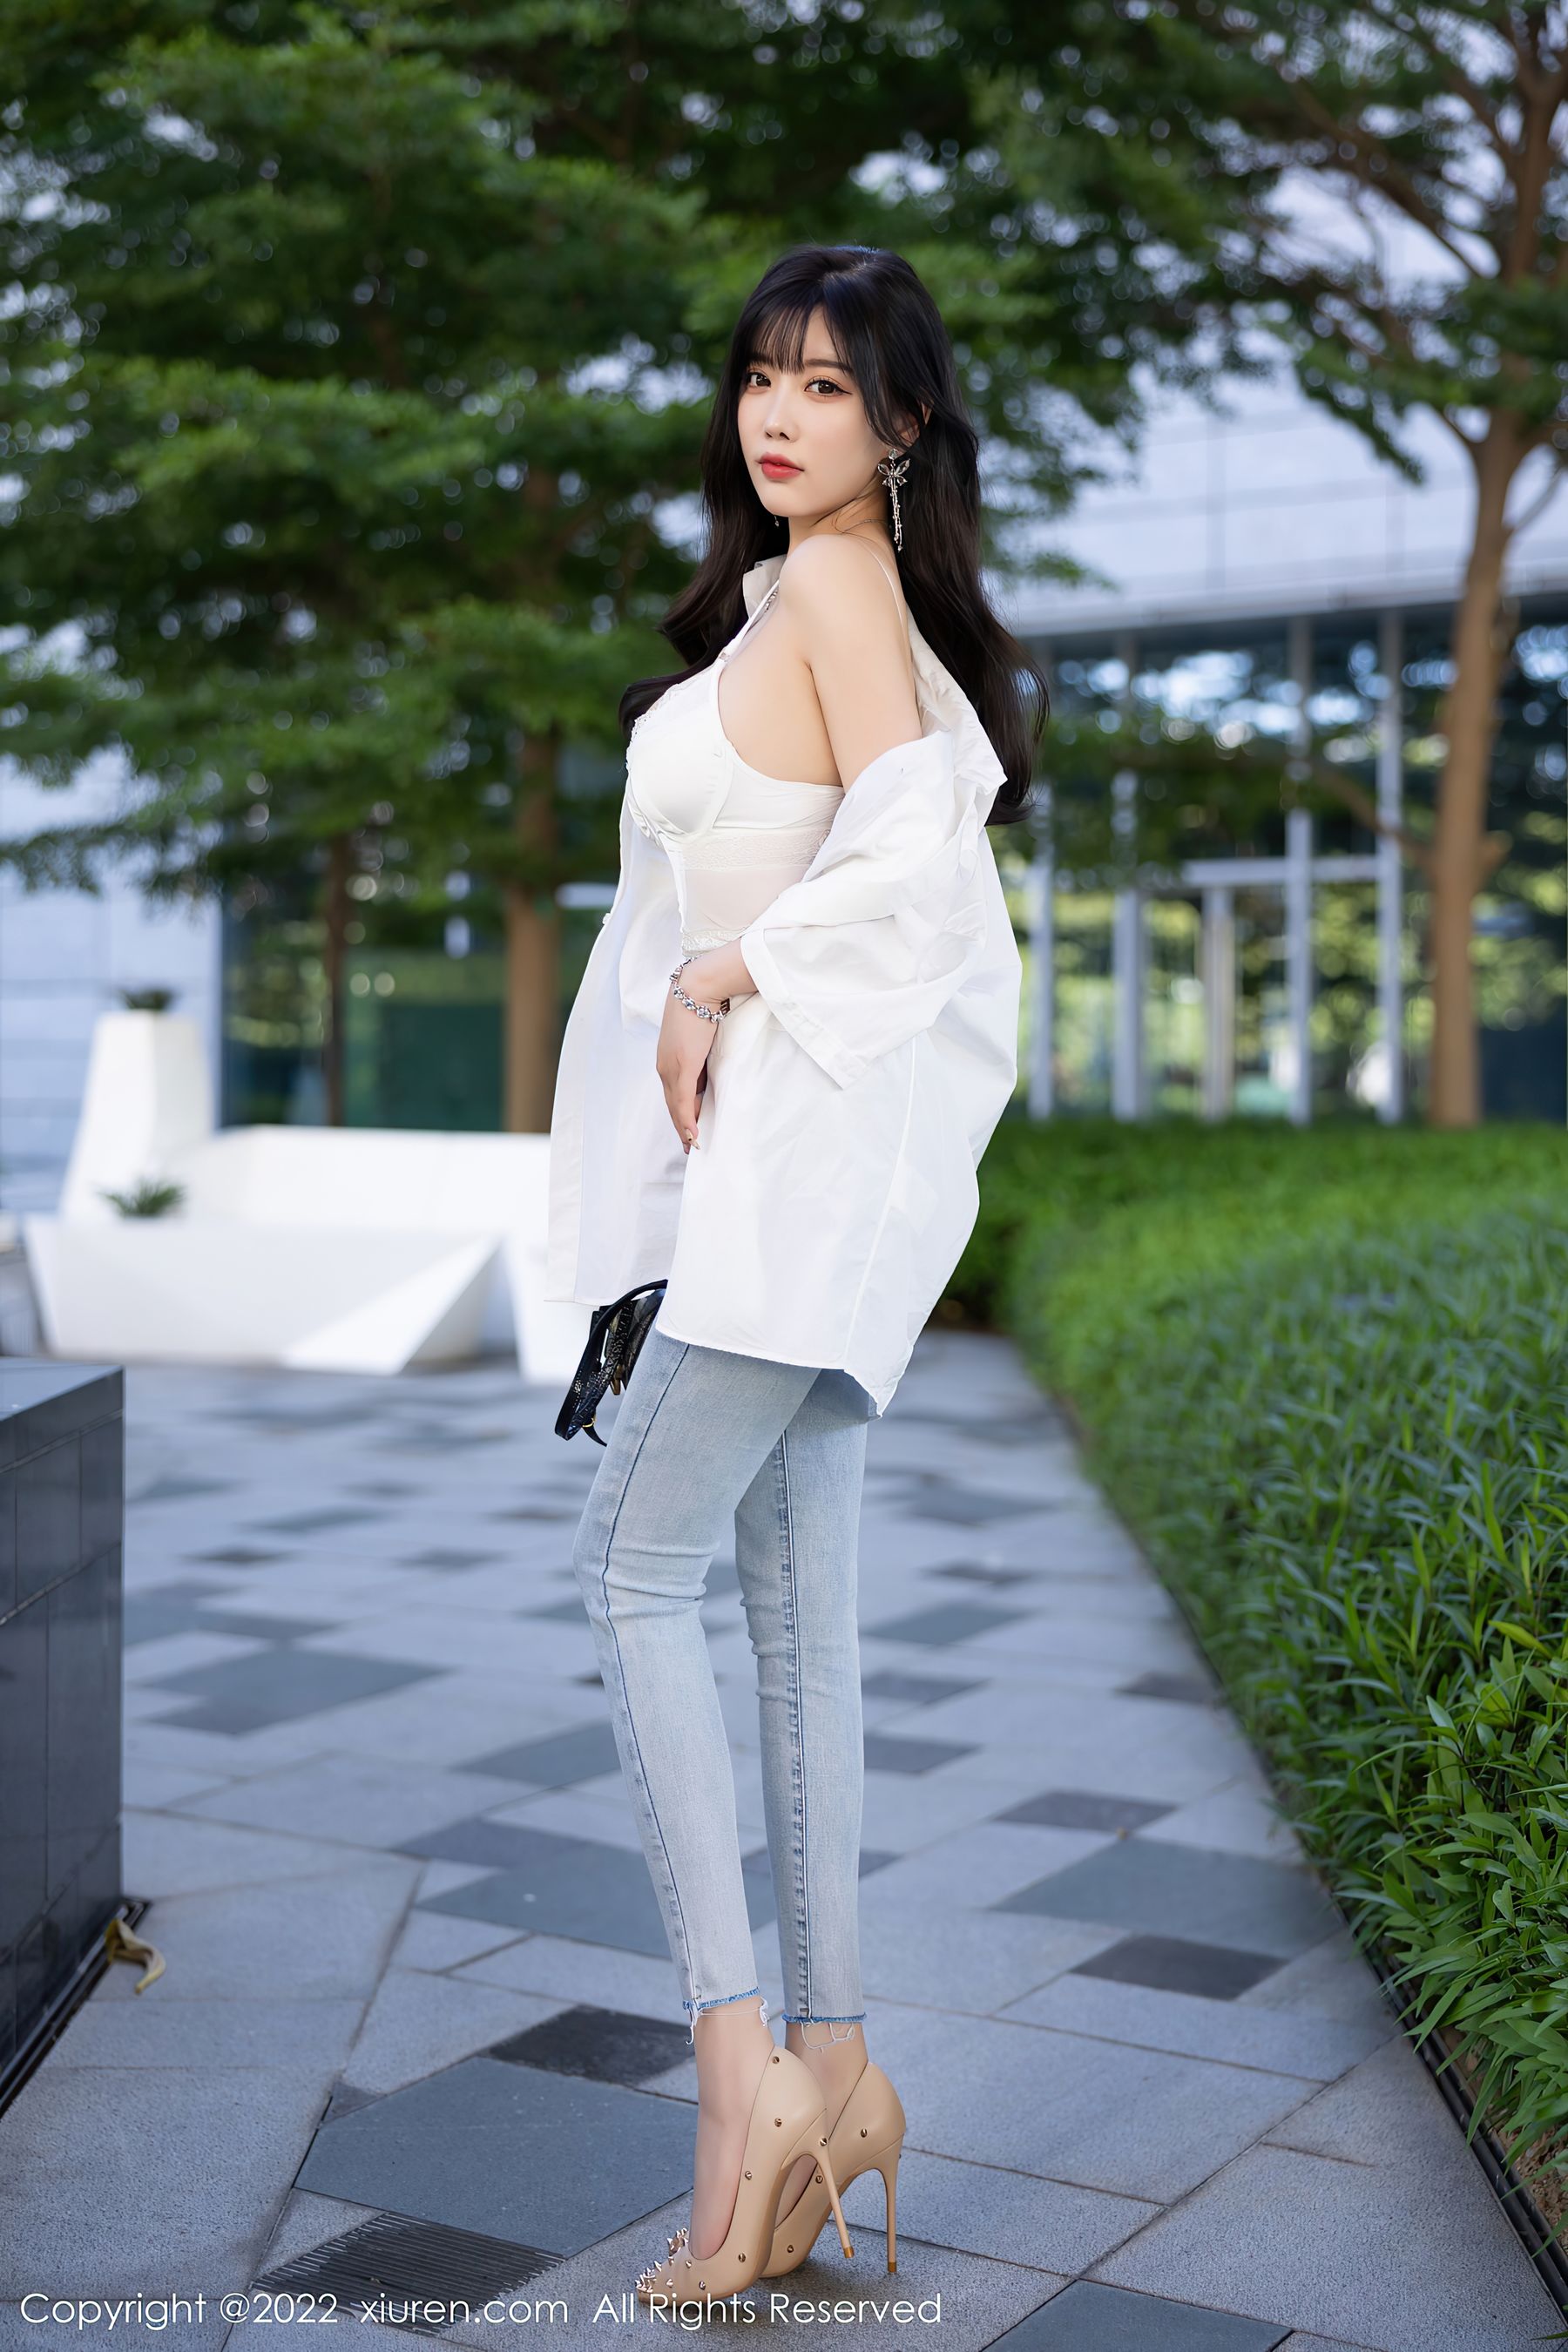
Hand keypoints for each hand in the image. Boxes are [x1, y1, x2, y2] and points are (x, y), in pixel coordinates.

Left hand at [658, 981, 719, 1154]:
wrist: (699, 987)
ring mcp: (672, 1068)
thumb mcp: (700, 1034)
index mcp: (668, 1058)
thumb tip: (710, 1067)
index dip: (680, 1113)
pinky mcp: (683, 1067)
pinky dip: (687, 1121)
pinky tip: (693, 1135)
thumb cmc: (702, 1005)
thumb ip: (701, 1052)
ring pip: (676, 1107)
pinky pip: (684, 1101)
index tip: (687, 1129)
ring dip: (684, 1129)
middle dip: (680, 1127)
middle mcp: (666, 1066)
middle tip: (689, 1146)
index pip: (673, 1092)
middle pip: (672, 1104)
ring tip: (693, 1146)